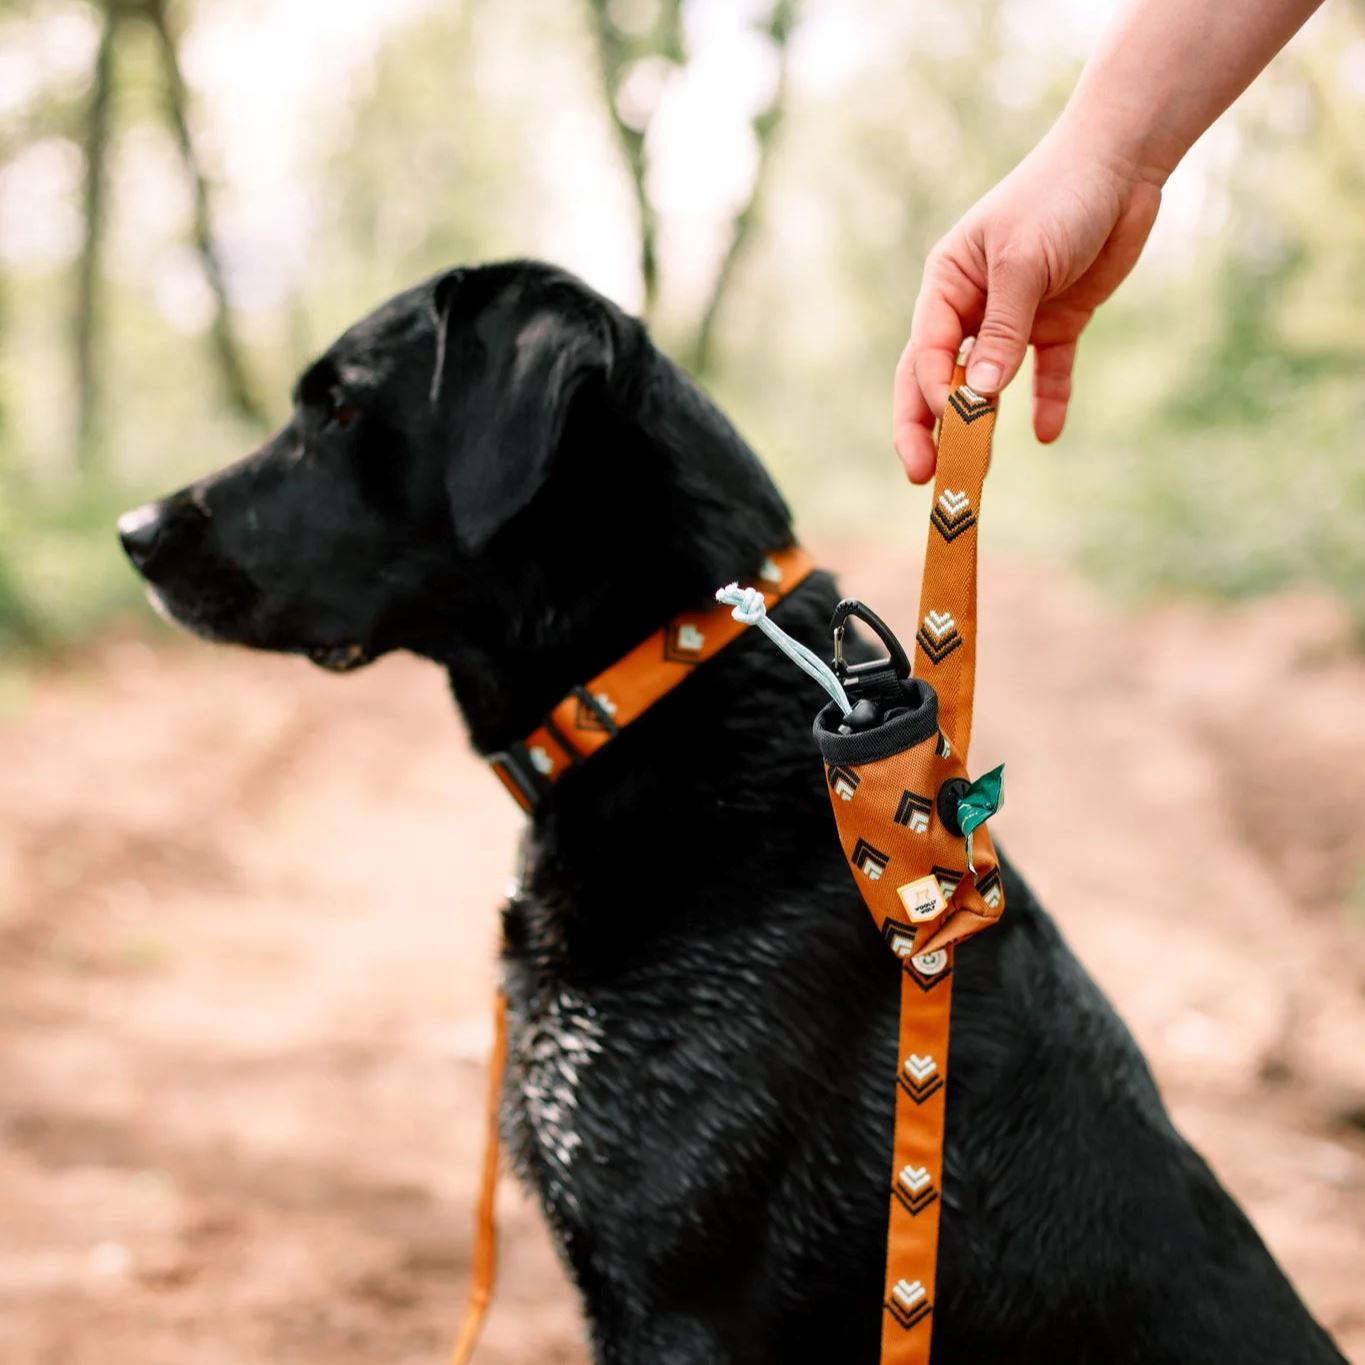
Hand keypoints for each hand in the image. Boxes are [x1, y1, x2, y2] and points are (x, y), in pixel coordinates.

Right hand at [893, 120, 1163, 481]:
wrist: (1122, 163)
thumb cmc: (1060, 196)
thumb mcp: (1026, 261)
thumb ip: (1003, 329)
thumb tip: (980, 396)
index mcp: (947, 285)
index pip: (928, 352)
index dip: (932, 392)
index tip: (949, 422)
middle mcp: (972, 306)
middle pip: (941, 378)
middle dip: (930, 428)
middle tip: (924, 475)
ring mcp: (1014, 318)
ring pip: (987, 386)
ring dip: (980, 427)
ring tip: (976, 472)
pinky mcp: (1056, 324)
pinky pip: (1047, 374)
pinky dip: (1046, 403)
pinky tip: (1048, 435)